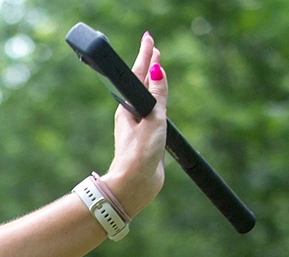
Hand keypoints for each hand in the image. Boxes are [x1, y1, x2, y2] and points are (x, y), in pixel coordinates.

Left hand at [106, 32, 168, 217]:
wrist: (135, 185)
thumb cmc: (139, 154)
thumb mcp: (152, 120)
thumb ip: (157, 95)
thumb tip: (156, 69)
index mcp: (128, 108)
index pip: (139, 75)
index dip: (146, 56)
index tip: (149, 39)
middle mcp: (131, 115)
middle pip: (141, 83)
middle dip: (148, 64)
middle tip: (153, 47)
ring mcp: (138, 126)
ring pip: (147, 97)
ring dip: (152, 81)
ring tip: (156, 68)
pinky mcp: (146, 138)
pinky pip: (154, 112)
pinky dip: (158, 100)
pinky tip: (160, 100)